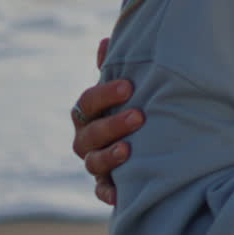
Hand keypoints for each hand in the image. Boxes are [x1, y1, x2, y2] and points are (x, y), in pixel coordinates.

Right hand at [70, 37, 140, 205]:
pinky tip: (120, 194)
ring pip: (92, 163)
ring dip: (109, 156)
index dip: (104, 94)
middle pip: (89, 134)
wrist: (146, 145)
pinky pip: (102, 192)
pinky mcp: (107, 186)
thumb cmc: (132, 107)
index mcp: (89, 113)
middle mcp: (87, 139)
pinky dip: (108, 193)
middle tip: (139, 117)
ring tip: (129, 150)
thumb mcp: (124, 90)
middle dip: (111, 125)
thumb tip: (105, 40)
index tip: (129, 86)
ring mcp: (95, 163)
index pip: (87, 102)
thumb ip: (114, 68)